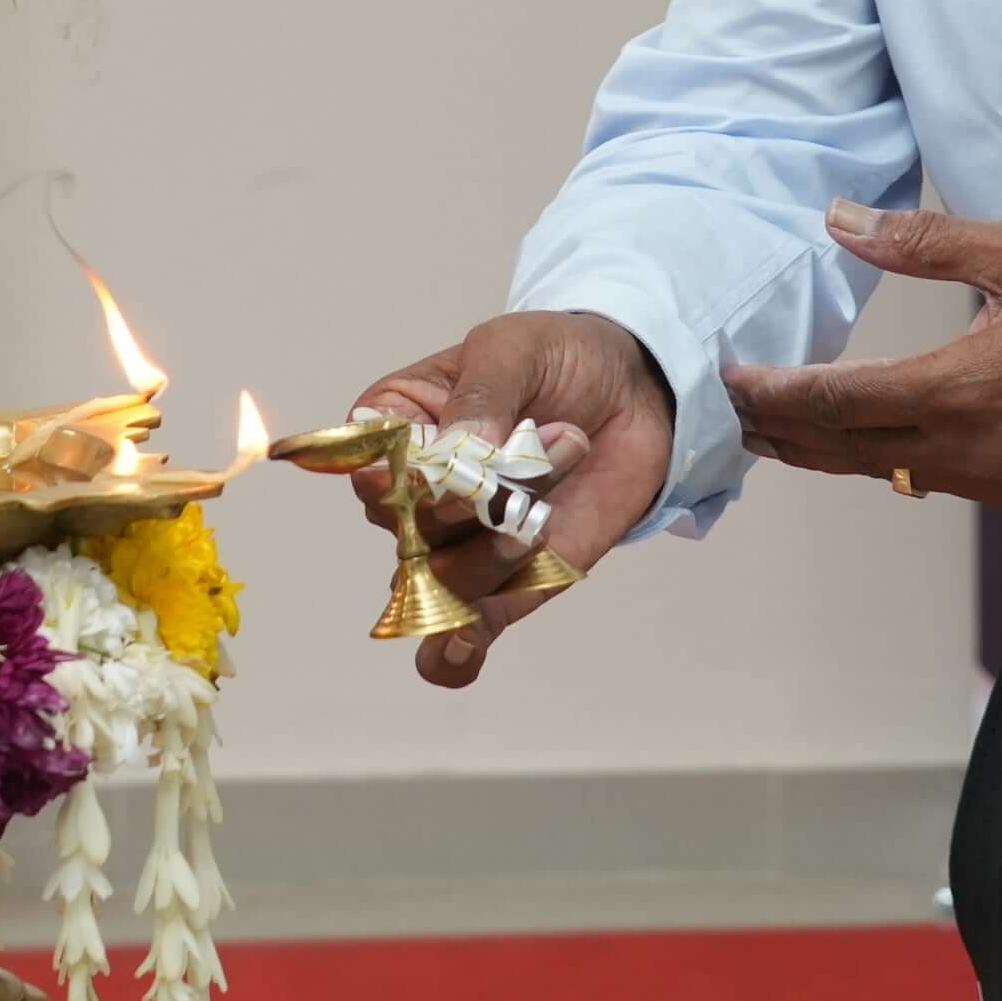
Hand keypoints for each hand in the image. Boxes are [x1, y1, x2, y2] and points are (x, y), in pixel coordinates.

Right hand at [348, 311, 672, 690]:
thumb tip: (455, 455)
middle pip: (408, 528)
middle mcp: (419, 493)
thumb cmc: (558, 357)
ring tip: (566, 467)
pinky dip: (456, 650)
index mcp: (399, 426)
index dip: (389, 474)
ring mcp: (462, 542)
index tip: (423, 469)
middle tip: (555, 436)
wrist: (635, 391)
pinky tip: (460, 651)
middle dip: (476, 497)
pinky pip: (468, 630)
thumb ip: (481, 397)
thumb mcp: (515, 350)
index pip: (366, 464)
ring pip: (446, 576)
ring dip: (508, 536)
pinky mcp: (511, 579)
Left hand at [724, 200, 1001, 508]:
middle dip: (782, 430)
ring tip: (779, 432)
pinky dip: (881, 463)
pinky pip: (928, 482)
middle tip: (732, 413)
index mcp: (957, 390)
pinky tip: (865, 444)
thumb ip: (922, 243)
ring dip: (826, 452)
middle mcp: (964, 449)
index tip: (731, 379)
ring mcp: (990, 480)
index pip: (835, 402)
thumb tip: (840, 220)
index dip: (775, 393)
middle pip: (843, 450)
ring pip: (883, 473)